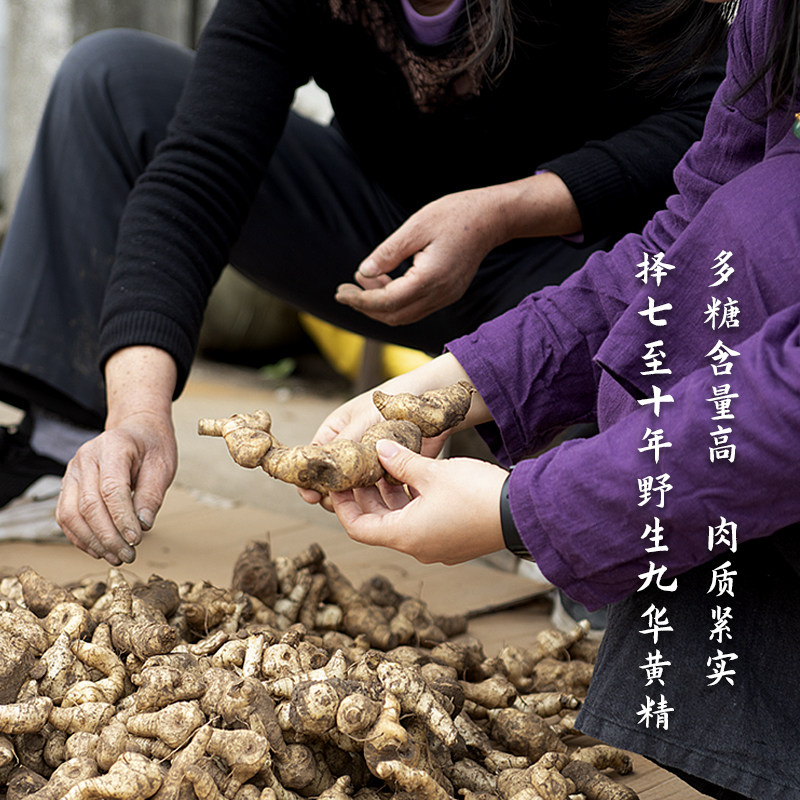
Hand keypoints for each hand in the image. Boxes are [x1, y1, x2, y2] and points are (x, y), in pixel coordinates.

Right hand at [56, 410, 176, 565]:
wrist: (136, 429)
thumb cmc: (151, 447)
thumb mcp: (162, 466)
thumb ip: (152, 495)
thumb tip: (143, 526)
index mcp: (112, 446)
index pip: (111, 489)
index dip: (122, 518)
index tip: (137, 540)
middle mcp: (86, 458)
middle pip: (89, 504)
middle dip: (108, 536)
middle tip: (128, 555)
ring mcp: (72, 471)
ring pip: (71, 513)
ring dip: (92, 541)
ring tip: (116, 557)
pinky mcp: (68, 485)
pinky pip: (65, 515)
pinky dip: (80, 537)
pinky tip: (100, 550)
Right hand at [297, 353, 489, 509]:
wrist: (431, 404)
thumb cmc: (393, 401)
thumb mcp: (362, 422)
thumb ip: (343, 445)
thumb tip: (325, 469)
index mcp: (335, 434)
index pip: (314, 461)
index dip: (309, 479)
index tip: (310, 494)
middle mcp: (350, 451)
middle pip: (332, 481)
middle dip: (333, 494)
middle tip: (337, 501)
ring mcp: (370, 464)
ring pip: (355, 491)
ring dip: (357, 498)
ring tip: (360, 498)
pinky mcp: (391, 474)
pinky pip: (379, 493)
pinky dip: (380, 498)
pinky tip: (383, 499)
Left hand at [330, 439, 507, 564]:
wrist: (522, 512)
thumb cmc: (476, 494)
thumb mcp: (433, 473)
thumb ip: (401, 462)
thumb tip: (380, 449)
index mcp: (405, 536)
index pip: (359, 528)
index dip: (344, 505)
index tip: (340, 485)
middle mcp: (418, 547)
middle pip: (379, 524)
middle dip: (369, 495)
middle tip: (361, 469)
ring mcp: (437, 546)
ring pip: (402, 521)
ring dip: (392, 496)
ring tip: (388, 466)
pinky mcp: (453, 540)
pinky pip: (422, 522)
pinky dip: (412, 501)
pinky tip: (416, 475)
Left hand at [335, 174, 580, 325]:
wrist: (491, 218)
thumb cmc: (454, 215)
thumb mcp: (416, 226)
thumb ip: (388, 252)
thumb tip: (362, 272)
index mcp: (430, 278)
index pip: (387, 301)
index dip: (360, 301)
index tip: (339, 293)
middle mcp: (439, 294)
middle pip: (394, 316)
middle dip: (366, 306)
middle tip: (344, 290)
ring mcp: (445, 297)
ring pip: (404, 315)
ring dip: (380, 304)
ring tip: (361, 280)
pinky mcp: (447, 294)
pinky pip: (416, 307)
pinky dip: (395, 299)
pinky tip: (383, 279)